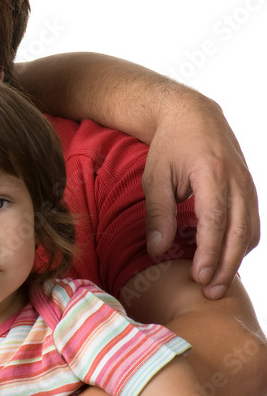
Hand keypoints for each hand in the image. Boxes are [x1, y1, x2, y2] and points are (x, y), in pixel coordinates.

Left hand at [142, 94, 258, 298]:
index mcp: (212, 175)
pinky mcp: (250, 190)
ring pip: (250, 231)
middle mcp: (237, 181)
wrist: (194, 116)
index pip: (216, 222)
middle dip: (226, 266)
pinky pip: (252, 223)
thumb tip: (157, 251)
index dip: (210, 253)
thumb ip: (158, 213)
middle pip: (239, 233)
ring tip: (215, 282)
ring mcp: (248, 185)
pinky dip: (240, 244)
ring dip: (236, 259)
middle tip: (210, 292)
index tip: (199, 277)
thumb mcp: (155, 176)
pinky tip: (223, 257)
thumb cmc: (169, 146)